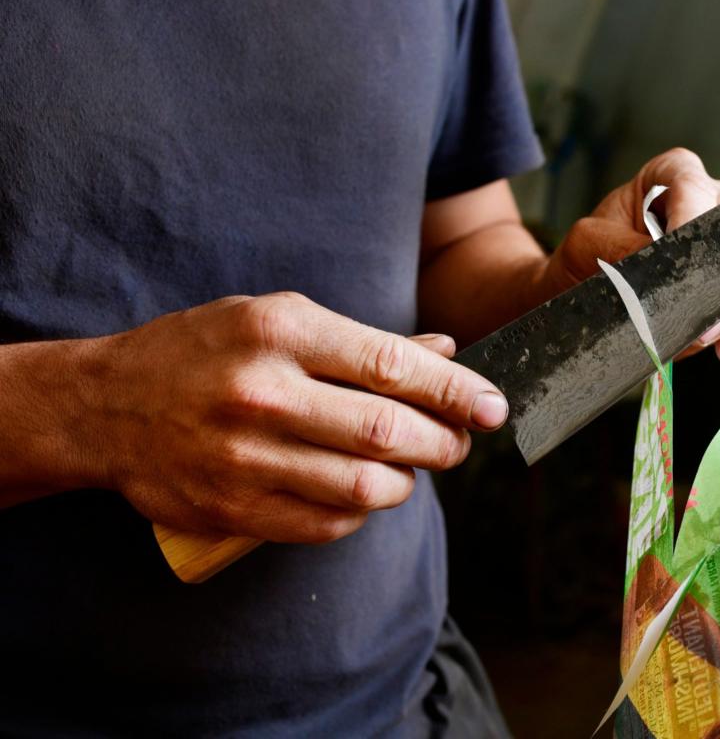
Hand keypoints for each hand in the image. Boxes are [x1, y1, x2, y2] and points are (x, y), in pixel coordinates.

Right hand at [80, 293, 506, 542]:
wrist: (103, 406)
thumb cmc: (203, 351)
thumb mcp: (276, 319)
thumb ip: (361, 342)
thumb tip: (445, 355)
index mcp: (279, 333)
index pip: (392, 366)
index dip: (456, 391)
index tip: (493, 406)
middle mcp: (262, 394)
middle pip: (387, 432)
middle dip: (444, 443)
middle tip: (458, 442)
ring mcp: (243, 458)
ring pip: (365, 487)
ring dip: (406, 482)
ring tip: (408, 465)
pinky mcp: (232, 509)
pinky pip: (328, 523)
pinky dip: (362, 511)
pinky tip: (361, 491)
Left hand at [544, 148, 719, 366]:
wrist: (585, 296)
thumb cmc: (585, 258)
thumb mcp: (586, 245)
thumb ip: (619, 248)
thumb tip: (656, 267)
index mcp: (673, 176)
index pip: (693, 188)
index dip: (691, 218)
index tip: (678, 255)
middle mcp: (713, 205)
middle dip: (719, 277)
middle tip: (697, 310)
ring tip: (708, 338)